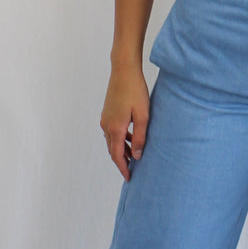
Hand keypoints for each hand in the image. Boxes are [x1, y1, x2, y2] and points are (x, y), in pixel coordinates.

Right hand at [100, 65, 150, 180]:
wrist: (124, 70)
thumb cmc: (136, 91)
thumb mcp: (143, 116)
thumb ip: (140, 137)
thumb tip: (138, 156)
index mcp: (115, 128)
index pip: (117, 155)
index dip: (123, 168)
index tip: (129, 178)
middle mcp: (106, 125)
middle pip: (113, 150)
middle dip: (122, 161)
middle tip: (132, 171)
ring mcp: (105, 118)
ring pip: (112, 141)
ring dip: (122, 150)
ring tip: (135, 156)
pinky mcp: (107, 112)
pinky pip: (112, 131)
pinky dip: (120, 139)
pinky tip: (130, 138)